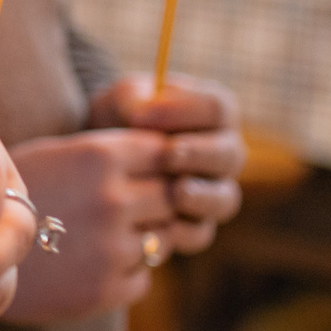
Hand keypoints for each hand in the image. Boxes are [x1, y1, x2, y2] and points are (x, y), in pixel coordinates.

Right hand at [1, 129, 169, 321]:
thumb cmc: (24, 195)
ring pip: (162, 240)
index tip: (143, 173)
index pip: (168, 154)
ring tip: (98, 237)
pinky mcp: (107, 289)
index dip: (162, 164)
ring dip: (141, 240)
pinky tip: (87, 265)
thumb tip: (181, 158)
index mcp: (100, 155)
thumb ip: (119, 154)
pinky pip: (143, 277)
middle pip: (173, 198)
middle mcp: (111, 199)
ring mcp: (112, 248)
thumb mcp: (64, 155)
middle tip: (120, 209)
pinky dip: (124, 272)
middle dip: (156, 204)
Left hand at [90, 73, 245, 232]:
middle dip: (198, 154)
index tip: (143, 116)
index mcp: (214, 114)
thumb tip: (140, 112)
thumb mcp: (121, 100)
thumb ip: (132, 98)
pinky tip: (161, 224)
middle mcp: (224, 153)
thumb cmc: (121, 118)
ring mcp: (215, 191)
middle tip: (169, 154)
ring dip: (202, 197)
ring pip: (223, 199)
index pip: (218, 109)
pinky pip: (200, 232)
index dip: (185, 111)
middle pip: (228, 155)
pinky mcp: (196, 223)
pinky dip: (183, 231)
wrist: (102, 159)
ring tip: (176, 192)